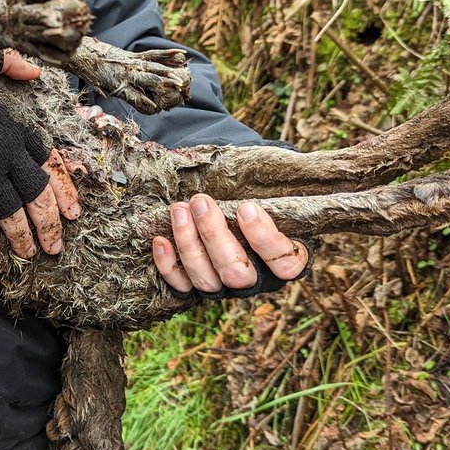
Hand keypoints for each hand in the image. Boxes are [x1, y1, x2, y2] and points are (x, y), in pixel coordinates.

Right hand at [0, 50, 79, 259]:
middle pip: (36, 194)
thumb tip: (36, 70)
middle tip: (56, 246)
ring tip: (30, 254)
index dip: (62, 188)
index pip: (48, 162)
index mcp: (15, 127)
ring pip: (11, 212)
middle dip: (50, 223)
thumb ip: (13, 66)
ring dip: (22, 237)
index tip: (72, 210)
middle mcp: (5, 154)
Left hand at [152, 196, 309, 295]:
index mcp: (287, 262)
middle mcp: (256, 281)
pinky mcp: (196, 288)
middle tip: (201, 200)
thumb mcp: (279, 192)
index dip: (264, 238)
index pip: (283, 262)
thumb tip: (289, 161)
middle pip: (236, 272)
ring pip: (206, 279)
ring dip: (189, 243)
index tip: (247, 208)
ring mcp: (225, 288)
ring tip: (179, 208)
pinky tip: (161, 240)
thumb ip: (283, 187)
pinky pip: (181, 286)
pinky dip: (169, 265)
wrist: (237, 204)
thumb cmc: (261, 196)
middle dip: (215, 235)